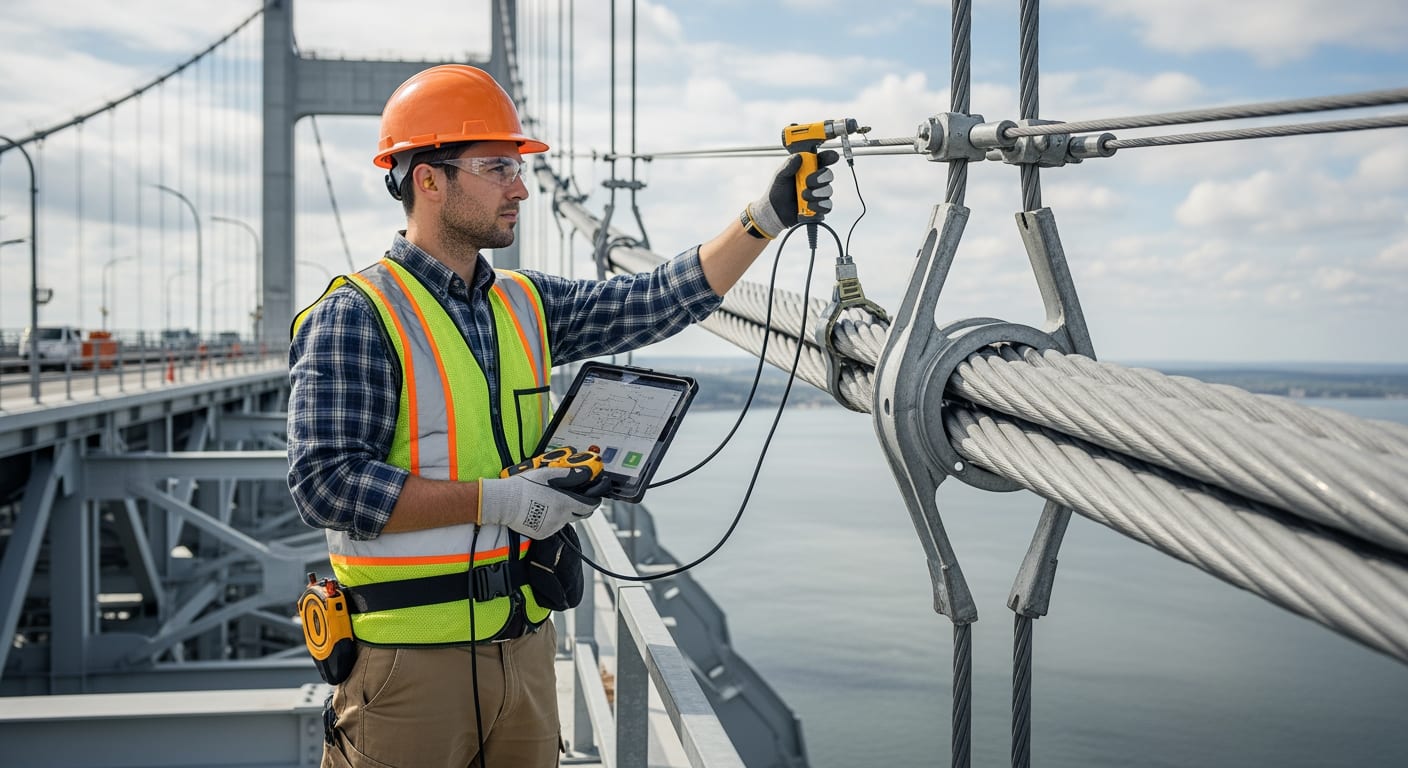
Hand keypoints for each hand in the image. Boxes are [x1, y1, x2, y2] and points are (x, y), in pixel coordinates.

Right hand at [478, 465, 612, 539]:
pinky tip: (542, 511)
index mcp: (564, 503)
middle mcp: (561, 518)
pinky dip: (552, 520)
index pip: (589, 506)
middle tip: (576, 498)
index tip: (594, 497)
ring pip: (566, 521)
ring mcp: (552, 528)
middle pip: (580, 515)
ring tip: (551, 502)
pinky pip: (553, 527)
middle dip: (582, 507)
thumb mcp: (547, 474)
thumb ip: (568, 474)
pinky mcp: (542, 534)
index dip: (594, 501)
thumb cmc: (523, 487)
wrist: (504, 503)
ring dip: (565, 513)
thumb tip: (584, 473)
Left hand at [745, 149, 839, 238]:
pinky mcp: (819, 207)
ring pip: (828, 191)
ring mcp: (818, 194)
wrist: (774, 211)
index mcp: (808, 169)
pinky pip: (827, 206)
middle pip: (828, 175)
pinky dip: (819, 205)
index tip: (833, 157)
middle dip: (821, 178)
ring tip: (803, 196)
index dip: (829, 157)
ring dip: (816, 193)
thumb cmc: (778, 191)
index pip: (822, 160)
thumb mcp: (780, 176)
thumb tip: (798, 156)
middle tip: (809, 182)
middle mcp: (816, 180)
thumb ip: (788, 166)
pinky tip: (809, 205)